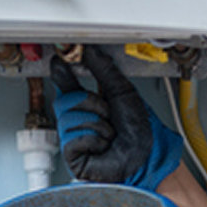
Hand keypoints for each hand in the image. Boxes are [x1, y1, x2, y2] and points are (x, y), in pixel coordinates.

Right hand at [50, 46, 183, 190]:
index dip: (61, 73)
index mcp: (90, 105)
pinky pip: (72, 138)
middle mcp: (79, 120)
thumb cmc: (140, 130)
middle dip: (90, 103)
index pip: (67, 86)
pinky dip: (92, 139)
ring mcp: (74, 138)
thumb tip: (89, 50)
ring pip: (69, 118)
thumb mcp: (123, 92)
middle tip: (108, 113)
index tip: (59, 60)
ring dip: (96, 123)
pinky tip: (103, 146)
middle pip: (64, 100)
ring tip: (110, 134)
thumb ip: (103, 70)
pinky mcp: (73, 156)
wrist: (147, 156)